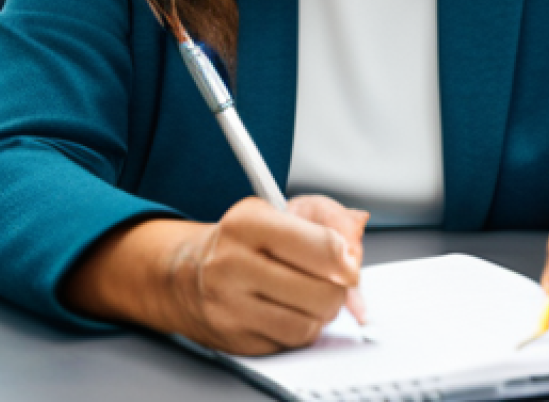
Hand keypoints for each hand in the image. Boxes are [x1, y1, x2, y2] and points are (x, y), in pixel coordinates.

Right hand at [63, 194, 367, 354]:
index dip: (346, 257)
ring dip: (322, 310)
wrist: (192, 272)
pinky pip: (292, 341)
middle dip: (339, 287)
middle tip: (333, 277)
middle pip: (322, 290)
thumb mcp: (288, 208)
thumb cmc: (249, 238)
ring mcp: (230, 306)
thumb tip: (356, 243)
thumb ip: (332, 218)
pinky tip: (290, 308)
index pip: (320, 245)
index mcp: (248, 222)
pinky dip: (302, 327)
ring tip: (310, 291)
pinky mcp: (234, 339)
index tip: (349, 260)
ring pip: (309, 322)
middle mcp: (233, 264)